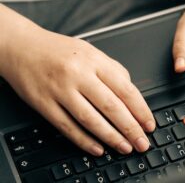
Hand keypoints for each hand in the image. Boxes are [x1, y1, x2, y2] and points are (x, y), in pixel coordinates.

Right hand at [0, 19, 154, 155]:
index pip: (125, 89)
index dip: (141, 110)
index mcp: (94, 61)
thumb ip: (114, 70)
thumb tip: (131, 93)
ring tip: (124, 147)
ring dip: (110, 137)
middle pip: (111, 106)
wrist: (23, 48)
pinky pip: (67, 126)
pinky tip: (97, 148)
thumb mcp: (91, 52)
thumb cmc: (60, 51)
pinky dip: (84, 140)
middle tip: (142, 142)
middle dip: (130, 128)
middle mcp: (79, 75)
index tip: (149, 124)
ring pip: (90, 119)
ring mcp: (60, 90)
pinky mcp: (44, 104)